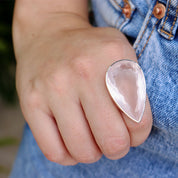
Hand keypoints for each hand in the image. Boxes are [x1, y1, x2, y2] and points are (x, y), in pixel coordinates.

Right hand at [14, 24, 151, 164]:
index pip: (138, 118)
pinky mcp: (30, 103)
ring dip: (93, 152)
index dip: (138, 133)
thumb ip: (136, 90)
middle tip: (113, 138)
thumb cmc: (90, 51)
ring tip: (92, 138)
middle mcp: (83, 71)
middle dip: (118, 147)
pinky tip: (73, 143)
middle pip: (112, 140)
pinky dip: (69, 155)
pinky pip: (54, 151)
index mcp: (113, 57)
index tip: (132, 131)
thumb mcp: (120, 54)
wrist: (49, 36)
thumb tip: (134, 132)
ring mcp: (53, 88)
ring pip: (83, 151)